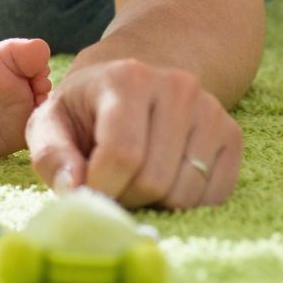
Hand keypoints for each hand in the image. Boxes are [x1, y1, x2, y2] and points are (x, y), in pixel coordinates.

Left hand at [25, 57, 243, 209]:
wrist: (135, 86)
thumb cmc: (87, 109)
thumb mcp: (51, 123)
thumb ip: (51, 156)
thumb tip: (76, 188)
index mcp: (128, 78)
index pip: (122, 154)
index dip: (101, 187)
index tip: (88, 189)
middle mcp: (177, 86)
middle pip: (155, 179)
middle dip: (127, 198)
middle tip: (113, 186)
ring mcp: (210, 109)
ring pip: (186, 193)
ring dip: (156, 204)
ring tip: (136, 181)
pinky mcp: (231, 133)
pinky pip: (214, 196)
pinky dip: (187, 204)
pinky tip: (165, 182)